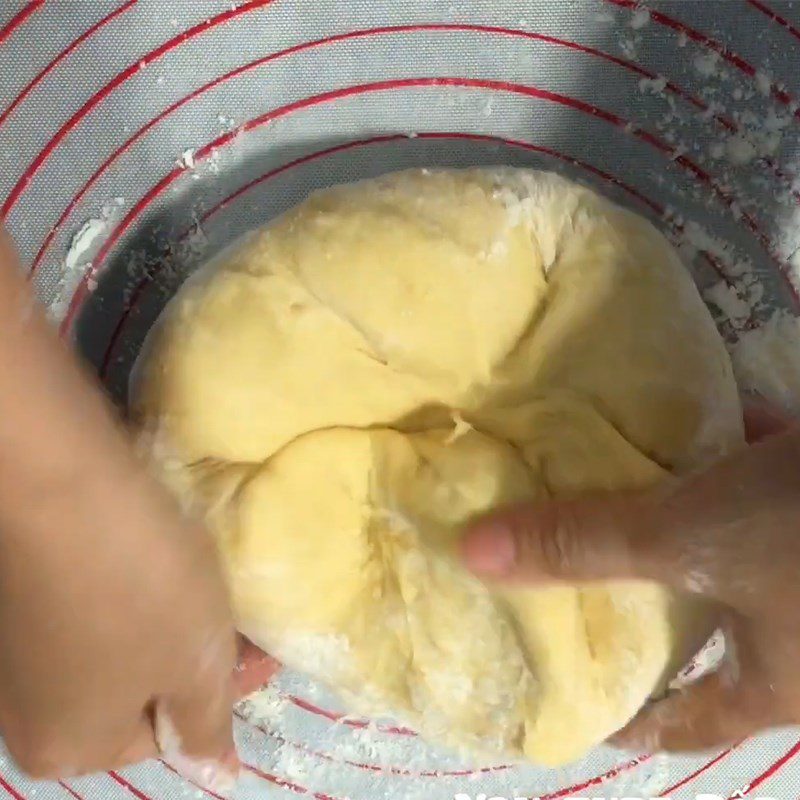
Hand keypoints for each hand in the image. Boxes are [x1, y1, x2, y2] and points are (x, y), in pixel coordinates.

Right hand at [0, 229, 270, 789]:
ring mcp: (19, 653)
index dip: (224, 688)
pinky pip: (92, 610)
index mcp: (70, 747)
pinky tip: (151, 560)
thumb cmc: (139, 588)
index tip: (258, 644)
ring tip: (199, 579)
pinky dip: (129, 593)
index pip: (169, 735)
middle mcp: (30, 713)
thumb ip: (205, 727)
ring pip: (118, 649)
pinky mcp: (20, 599)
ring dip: (166, 621)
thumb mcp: (194, 665)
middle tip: (236, 612)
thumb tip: (218, 779)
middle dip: (195, 655)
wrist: (59, 483)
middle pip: (141, 692)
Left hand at [462, 402, 799, 751]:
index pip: (689, 720)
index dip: (633, 720)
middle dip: (639, 594)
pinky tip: (691, 421)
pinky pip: (764, 485)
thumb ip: (583, 546)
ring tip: (605, 491)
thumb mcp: (692, 540)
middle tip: (565, 573)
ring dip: (678, 515)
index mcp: (778, 677)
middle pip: (701, 626)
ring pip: (730, 547)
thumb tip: (473, 556)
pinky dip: (731, 458)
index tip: (576, 701)